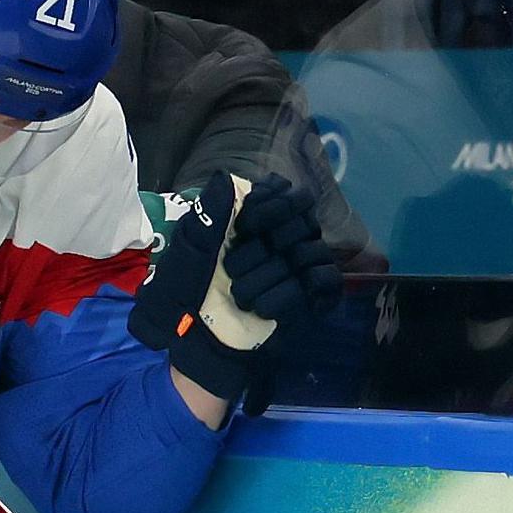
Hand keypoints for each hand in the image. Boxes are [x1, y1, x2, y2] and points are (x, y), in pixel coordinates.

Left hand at [129, 172, 341, 404]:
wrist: (195, 334)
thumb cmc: (189, 288)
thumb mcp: (191, 248)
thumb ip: (209, 213)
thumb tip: (225, 177)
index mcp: (259, 222)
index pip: (291, 195)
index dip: (273, 205)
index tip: (247, 223)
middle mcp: (286, 239)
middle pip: (304, 221)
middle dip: (264, 246)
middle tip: (233, 267)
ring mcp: (301, 267)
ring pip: (311, 251)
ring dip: (268, 275)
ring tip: (238, 293)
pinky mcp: (311, 297)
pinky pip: (323, 281)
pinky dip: (288, 294)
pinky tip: (261, 307)